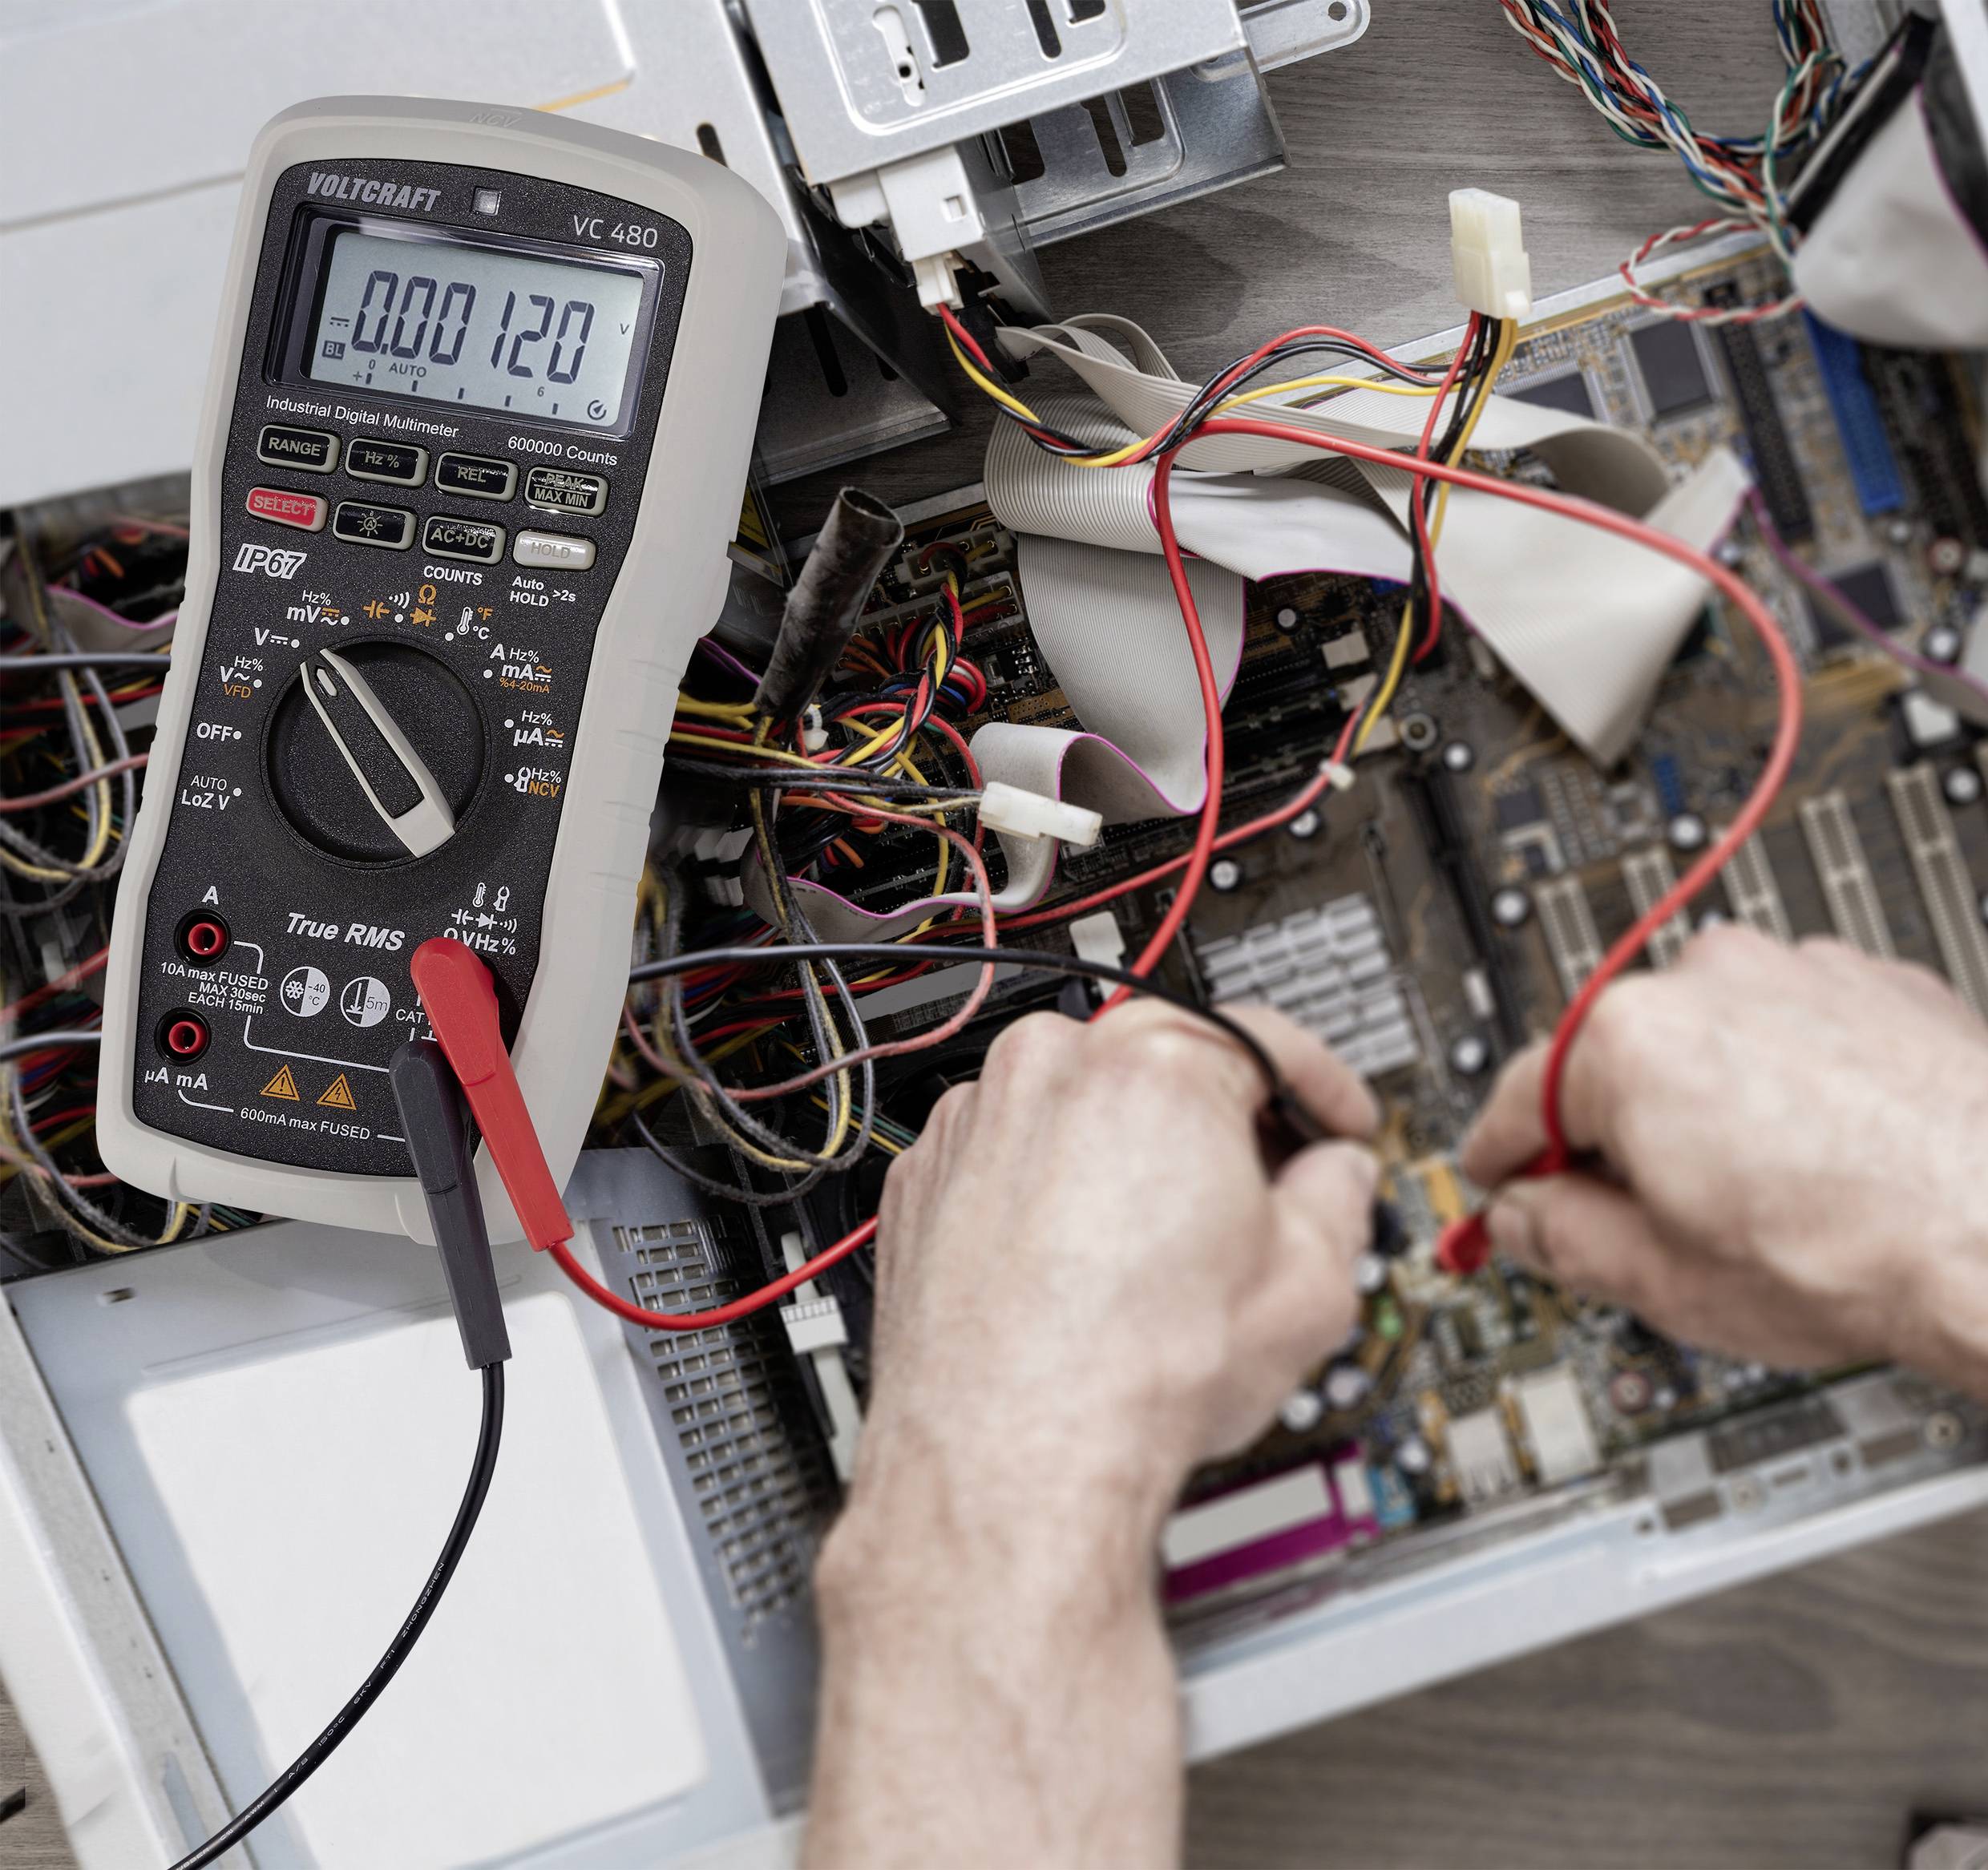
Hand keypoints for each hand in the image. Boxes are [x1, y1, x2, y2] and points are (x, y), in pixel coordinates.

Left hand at [804, 1000, 1379, 1869]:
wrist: (1010, 1460)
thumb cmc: (1137, 1378)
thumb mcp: (1309, 1287)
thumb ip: (1340, 1199)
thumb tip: (1336, 1178)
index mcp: (1155, 1065)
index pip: (1264, 1037)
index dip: (1320, 1084)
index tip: (1332, 1118)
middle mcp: (1051, 1071)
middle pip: (1160, 1062)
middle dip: (1218, 1121)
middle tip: (1259, 1192)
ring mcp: (973, 1123)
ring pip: (1075, 1107)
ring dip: (1124, 1153)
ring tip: (1158, 1252)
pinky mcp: (921, 1181)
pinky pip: (1006, 1158)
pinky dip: (1045, 1192)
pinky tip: (1079, 1268)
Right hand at [1461, 926, 1987, 1390]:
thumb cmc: (1867, 1252)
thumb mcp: (1663, 1281)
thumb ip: (1559, 1240)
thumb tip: (1522, 1218)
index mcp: (1627, 1041)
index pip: (1515, 1098)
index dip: (1503, 1161)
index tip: (1502, 1185)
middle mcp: (1706, 979)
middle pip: (1613, 1062)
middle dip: (1619, 1136)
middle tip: (1650, 1220)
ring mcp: (1800, 970)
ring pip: (1709, 1041)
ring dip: (1711, 1103)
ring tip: (1764, 1197)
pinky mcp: (1877, 983)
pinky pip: (1796, 1028)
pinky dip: (1793, 1082)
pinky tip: (1826, 1159)